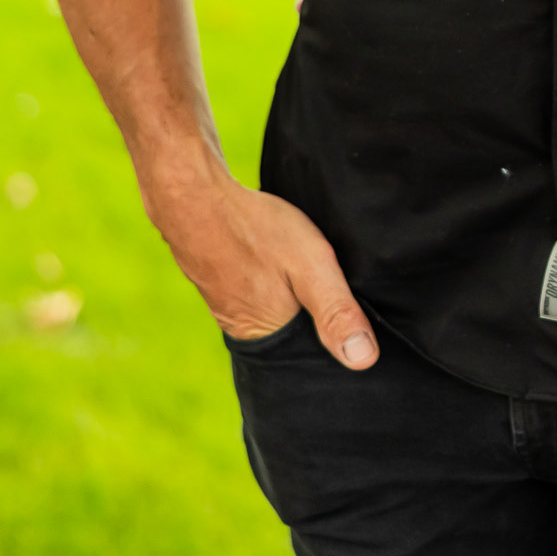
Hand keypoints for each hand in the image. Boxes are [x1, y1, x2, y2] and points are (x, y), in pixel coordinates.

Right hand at [150, 163, 378, 368]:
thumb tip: (364, 361)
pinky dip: (270, 276)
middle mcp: (237, 325)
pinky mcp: (216, 272)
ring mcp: (222, 298)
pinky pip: (251, 284)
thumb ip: (336, 312)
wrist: (192, 194)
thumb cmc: (254, 229)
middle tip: (339, 294)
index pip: (305, 357)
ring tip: (312, 278)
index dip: (331, 342)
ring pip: (270, 305)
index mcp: (262, 336)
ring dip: (290, 295)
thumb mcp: (310, 267)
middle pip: (288, 331)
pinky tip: (279, 261)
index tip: (354, 324)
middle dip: (312, 318)